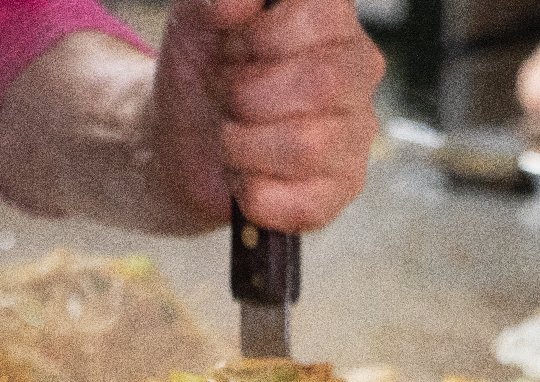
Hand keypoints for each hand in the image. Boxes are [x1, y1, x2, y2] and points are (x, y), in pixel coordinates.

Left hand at [153, 0, 384, 232]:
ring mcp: (354, 138)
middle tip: (223, 100)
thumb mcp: (195, 21)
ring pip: (306, 147)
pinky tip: (243, 178)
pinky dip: (253, 194)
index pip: (323, 18)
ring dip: (244, 147)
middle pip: (318, 85)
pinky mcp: (338, 193)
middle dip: (246, 96)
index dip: (262, 39)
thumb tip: (239, 4)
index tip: (231, 51)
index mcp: (333, 22)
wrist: (182, 145)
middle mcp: (357, 76)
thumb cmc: (204, 75)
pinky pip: (300, 203)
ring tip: (230, 139)